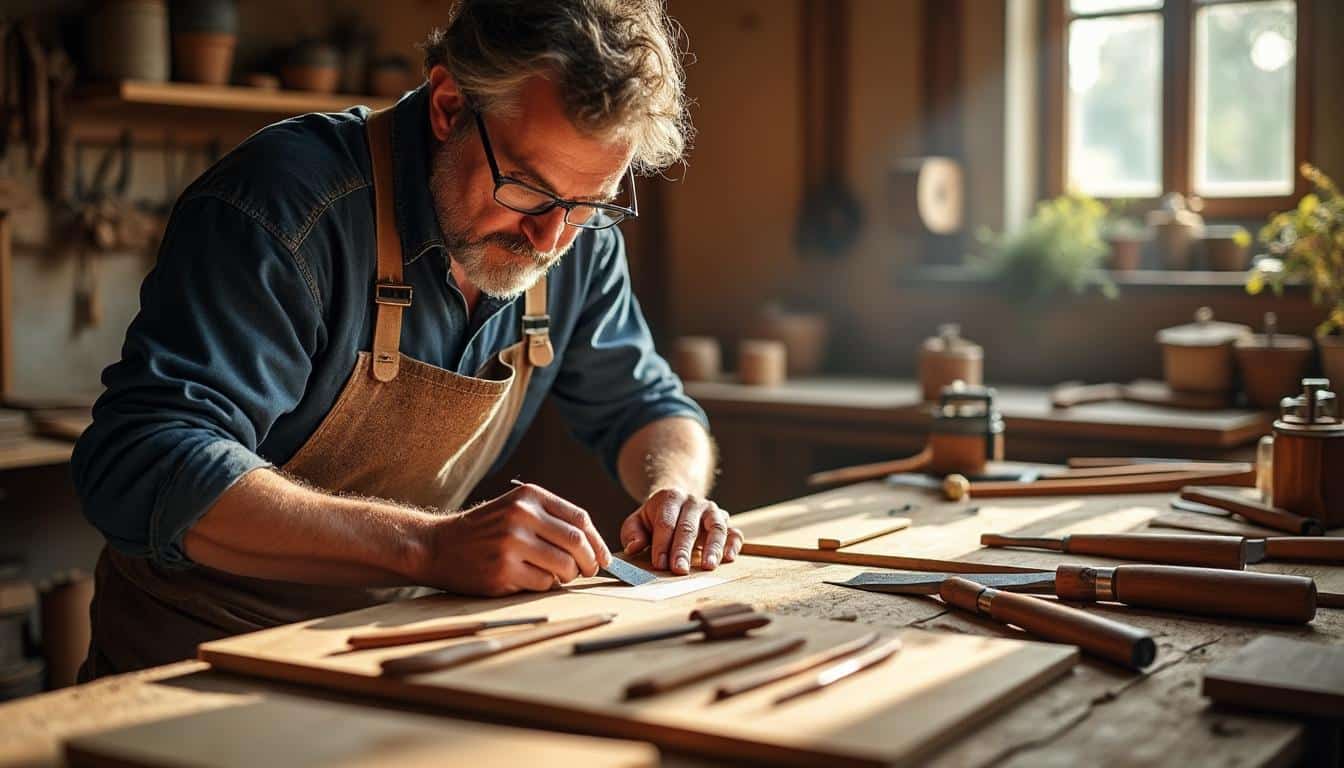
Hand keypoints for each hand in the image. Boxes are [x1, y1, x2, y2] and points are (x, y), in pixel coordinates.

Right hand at [421, 484, 611, 596]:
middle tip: (589, 571)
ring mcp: (511, 544)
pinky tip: (532, 579)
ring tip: (559, 576)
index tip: (603, 557)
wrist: (437, 546)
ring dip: (569, 576)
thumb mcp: (515, 509)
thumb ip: (551, 519)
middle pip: (577, 542)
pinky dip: (546, 585)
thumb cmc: (485, 530)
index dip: (597, 541)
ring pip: (564, 566)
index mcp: (529, 497)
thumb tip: (595, 546)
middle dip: (590, 562)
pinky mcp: (503, 571)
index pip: (580, 518)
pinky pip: (544, 583)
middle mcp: (521, 516)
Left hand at [619, 488, 742, 574]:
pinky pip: (734, 532)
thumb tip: (634, 547)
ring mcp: (712, 511)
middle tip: (679, 570)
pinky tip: (729, 557)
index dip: (662, 544)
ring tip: (708, 566)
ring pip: (716, 527)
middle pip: (689, 526)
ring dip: (713, 547)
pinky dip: (733, 544)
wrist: (677, 502)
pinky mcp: (725, 523)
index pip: (666, 523)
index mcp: (670, 498)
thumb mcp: (637, 521)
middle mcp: (693, 502)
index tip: (659, 564)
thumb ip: (632, 532)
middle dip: (683, 550)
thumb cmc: (655, 518)